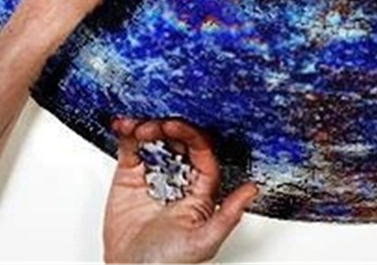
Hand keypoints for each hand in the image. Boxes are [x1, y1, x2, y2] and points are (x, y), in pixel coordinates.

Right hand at [104, 117, 258, 263]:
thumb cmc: (169, 264)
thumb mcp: (203, 241)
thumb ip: (227, 215)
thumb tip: (252, 190)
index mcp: (201, 187)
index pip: (201, 151)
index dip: (190, 136)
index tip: (175, 127)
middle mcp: (180, 176)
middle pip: (178, 140)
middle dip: (168, 128)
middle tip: (156, 125)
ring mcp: (155, 173)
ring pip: (156, 139)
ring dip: (148, 126)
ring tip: (139, 128)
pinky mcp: (130, 175)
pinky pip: (130, 147)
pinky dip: (127, 132)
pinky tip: (124, 125)